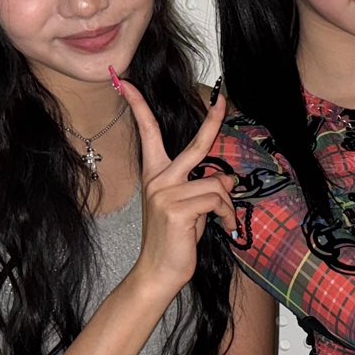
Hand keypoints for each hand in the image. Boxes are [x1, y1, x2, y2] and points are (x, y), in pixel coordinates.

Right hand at [116, 78, 238, 296]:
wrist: (159, 272)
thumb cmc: (175, 240)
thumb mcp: (191, 208)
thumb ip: (204, 188)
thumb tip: (229, 179)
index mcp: (156, 174)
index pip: (147, 133)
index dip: (138, 106)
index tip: (125, 82)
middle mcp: (158, 179)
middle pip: (195, 145)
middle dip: (212, 121)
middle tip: (222, 100)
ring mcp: (165, 193)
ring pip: (217, 184)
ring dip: (227, 205)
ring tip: (222, 220)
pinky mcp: (176, 209)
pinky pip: (217, 200)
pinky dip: (227, 215)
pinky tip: (223, 228)